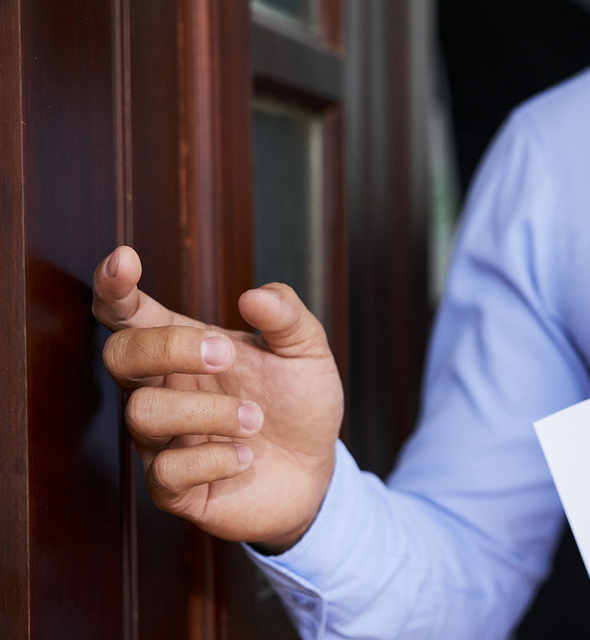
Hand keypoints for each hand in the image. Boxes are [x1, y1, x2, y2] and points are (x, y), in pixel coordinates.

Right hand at [93, 246, 343, 551]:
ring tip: (256, 419)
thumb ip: (286, 317)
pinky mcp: (174, 488)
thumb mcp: (306, 352)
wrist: (316, 469)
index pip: (129, 314)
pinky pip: (167, 472)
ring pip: (143, 414)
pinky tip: (247, 457)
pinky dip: (215, 459)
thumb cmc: (298, 403)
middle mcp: (163, 390)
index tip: (125, 259)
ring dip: (209, 412)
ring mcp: (162, 440)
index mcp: (184, 348)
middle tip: (226, 355)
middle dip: (168, 349)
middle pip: (119, 355)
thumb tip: (254, 296)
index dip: (115, 287)